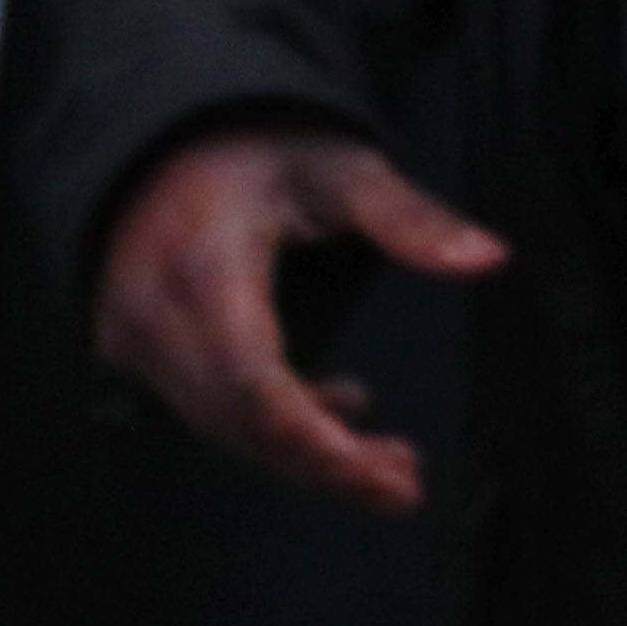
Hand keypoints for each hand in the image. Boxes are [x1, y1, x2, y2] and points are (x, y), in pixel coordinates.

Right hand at [91, 124, 508, 512]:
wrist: (158, 141)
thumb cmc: (259, 147)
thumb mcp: (341, 166)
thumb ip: (409, 217)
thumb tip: (492, 258)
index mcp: (203, 268)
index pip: (253, 384)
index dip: (318, 443)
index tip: (388, 479)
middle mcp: (154, 316)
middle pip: (240, 422)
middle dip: (326, 463)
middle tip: (407, 485)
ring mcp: (134, 340)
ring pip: (223, 426)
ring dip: (305, 453)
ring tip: (393, 463)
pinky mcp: (137, 353)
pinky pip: (206, 408)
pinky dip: (272, 424)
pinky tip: (341, 412)